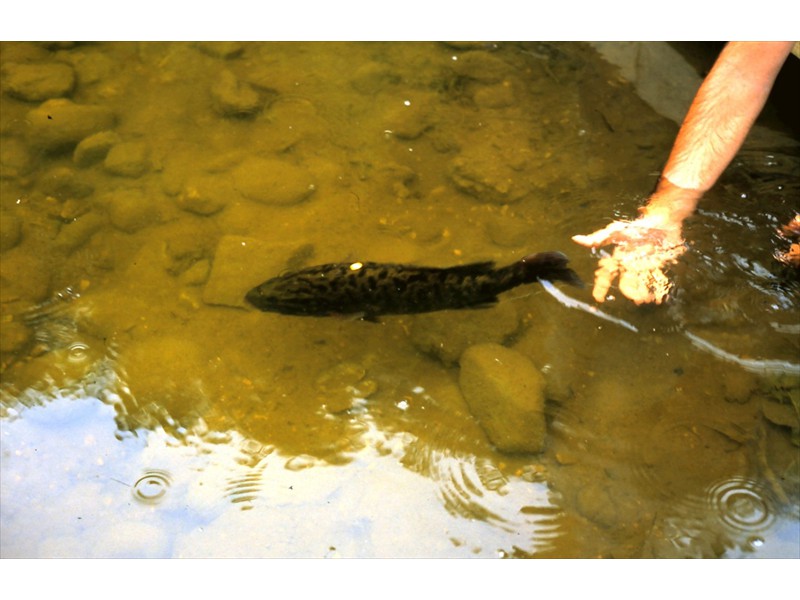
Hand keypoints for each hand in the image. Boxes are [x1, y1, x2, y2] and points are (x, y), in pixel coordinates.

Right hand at [573, 183, 700, 304]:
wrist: (661, 221)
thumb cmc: (636, 226)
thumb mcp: (615, 231)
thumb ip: (597, 238)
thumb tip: (575, 238)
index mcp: (618, 259)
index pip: (606, 275)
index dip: (601, 287)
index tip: (598, 298)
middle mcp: (629, 265)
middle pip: (626, 283)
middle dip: (629, 293)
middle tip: (635, 300)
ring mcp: (643, 267)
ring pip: (640, 284)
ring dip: (642, 293)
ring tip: (646, 299)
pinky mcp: (657, 266)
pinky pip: (656, 281)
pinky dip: (656, 290)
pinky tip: (657, 299)